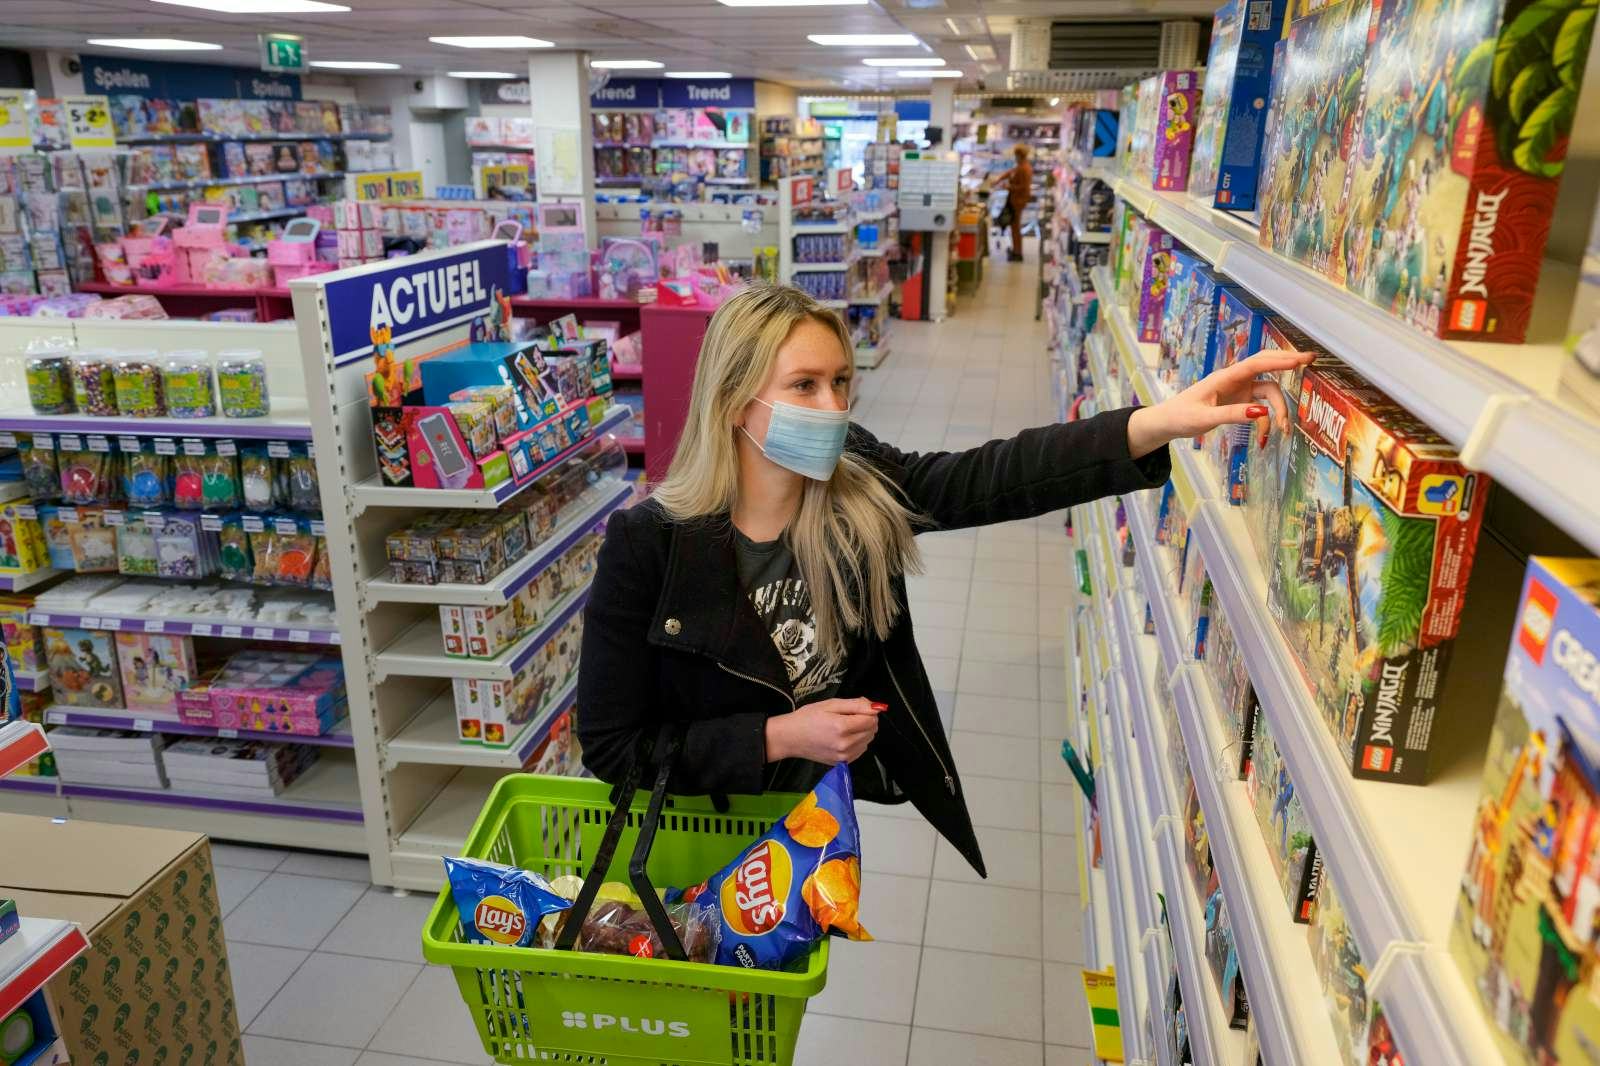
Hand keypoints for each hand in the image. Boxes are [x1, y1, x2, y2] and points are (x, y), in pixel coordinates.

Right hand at [765, 698, 886, 764]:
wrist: (790, 738)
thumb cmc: (808, 717)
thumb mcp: (830, 704)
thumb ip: (855, 704)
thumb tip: (876, 707)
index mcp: (842, 727)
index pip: (871, 719)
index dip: (868, 711)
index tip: (857, 707)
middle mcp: (845, 745)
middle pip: (872, 730)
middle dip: (866, 720)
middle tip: (848, 715)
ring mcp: (844, 756)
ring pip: (868, 741)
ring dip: (862, 732)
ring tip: (844, 726)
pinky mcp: (842, 763)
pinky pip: (860, 750)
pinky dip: (857, 742)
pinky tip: (843, 737)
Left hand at [1125, 349, 1316, 457]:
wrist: (1167, 422)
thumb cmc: (1181, 417)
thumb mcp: (1205, 419)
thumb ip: (1232, 415)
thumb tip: (1261, 411)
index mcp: (1225, 377)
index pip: (1257, 363)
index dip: (1280, 360)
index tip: (1301, 359)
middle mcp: (1235, 380)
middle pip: (1267, 366)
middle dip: (1288, 364)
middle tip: (1311, 362)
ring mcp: (1238, 390)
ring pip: (1268, 391)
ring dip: (1279, 408)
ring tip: (1283, 430)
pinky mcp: (1239, 402)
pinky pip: (1260, 407)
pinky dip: (1266, 421)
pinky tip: (1265, 438)